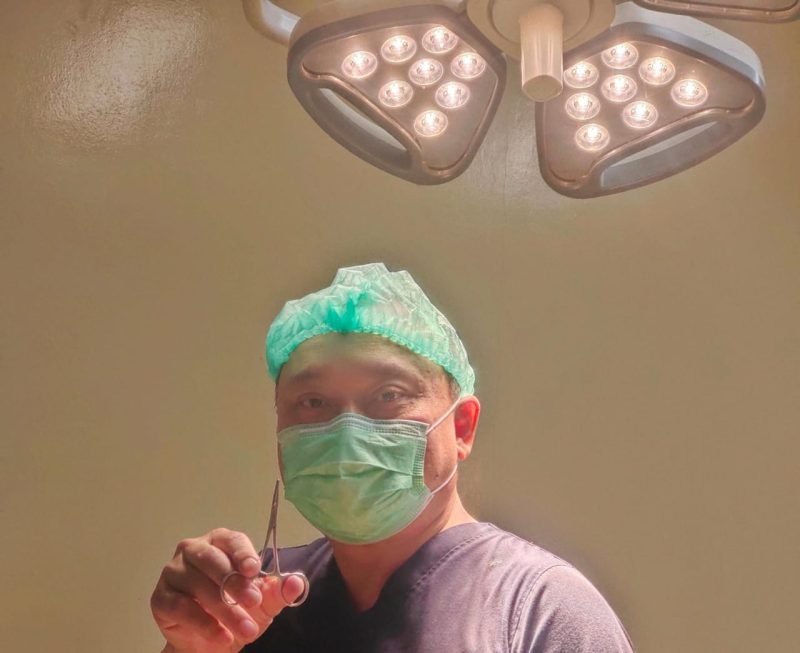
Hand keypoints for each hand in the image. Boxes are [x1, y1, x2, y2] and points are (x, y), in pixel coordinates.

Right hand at [151, 528, 305, 652]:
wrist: (210, 643)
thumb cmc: (236, 610)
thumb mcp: (262, 603)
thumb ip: (277, 591)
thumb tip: (297, 582)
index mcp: (219, 542)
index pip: (231, 539)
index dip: (242, 553)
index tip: (254, 570)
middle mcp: (193, 550)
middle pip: (212, 560)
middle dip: (235, 583)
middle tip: (254, 602)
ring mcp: (173, 572)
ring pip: (199, 585)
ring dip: (225, 610)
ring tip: (246, 629)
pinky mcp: (161, 597)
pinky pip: (182, 607)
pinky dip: (204, 624)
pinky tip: (221, 636)